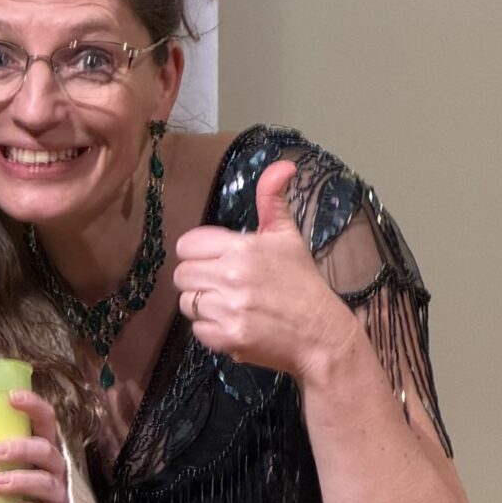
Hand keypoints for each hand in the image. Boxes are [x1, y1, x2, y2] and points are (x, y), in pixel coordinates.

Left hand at [171, 160, 360, 383]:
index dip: (197, 253)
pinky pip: (198, 330)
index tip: (215, 261)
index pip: (188, 245)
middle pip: (181, 275)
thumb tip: (283, 165)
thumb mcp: (287, 236)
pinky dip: (211, 330)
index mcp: (242, 248)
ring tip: (229, 304)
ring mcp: (229, 309)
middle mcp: (232, 276)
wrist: (320, 332)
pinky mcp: (228, 337)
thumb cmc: (301, 283)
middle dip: (198, 279)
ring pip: (187, 303)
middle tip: (222, 285)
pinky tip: (234, 323)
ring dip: (203, 305)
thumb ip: (272, 200)